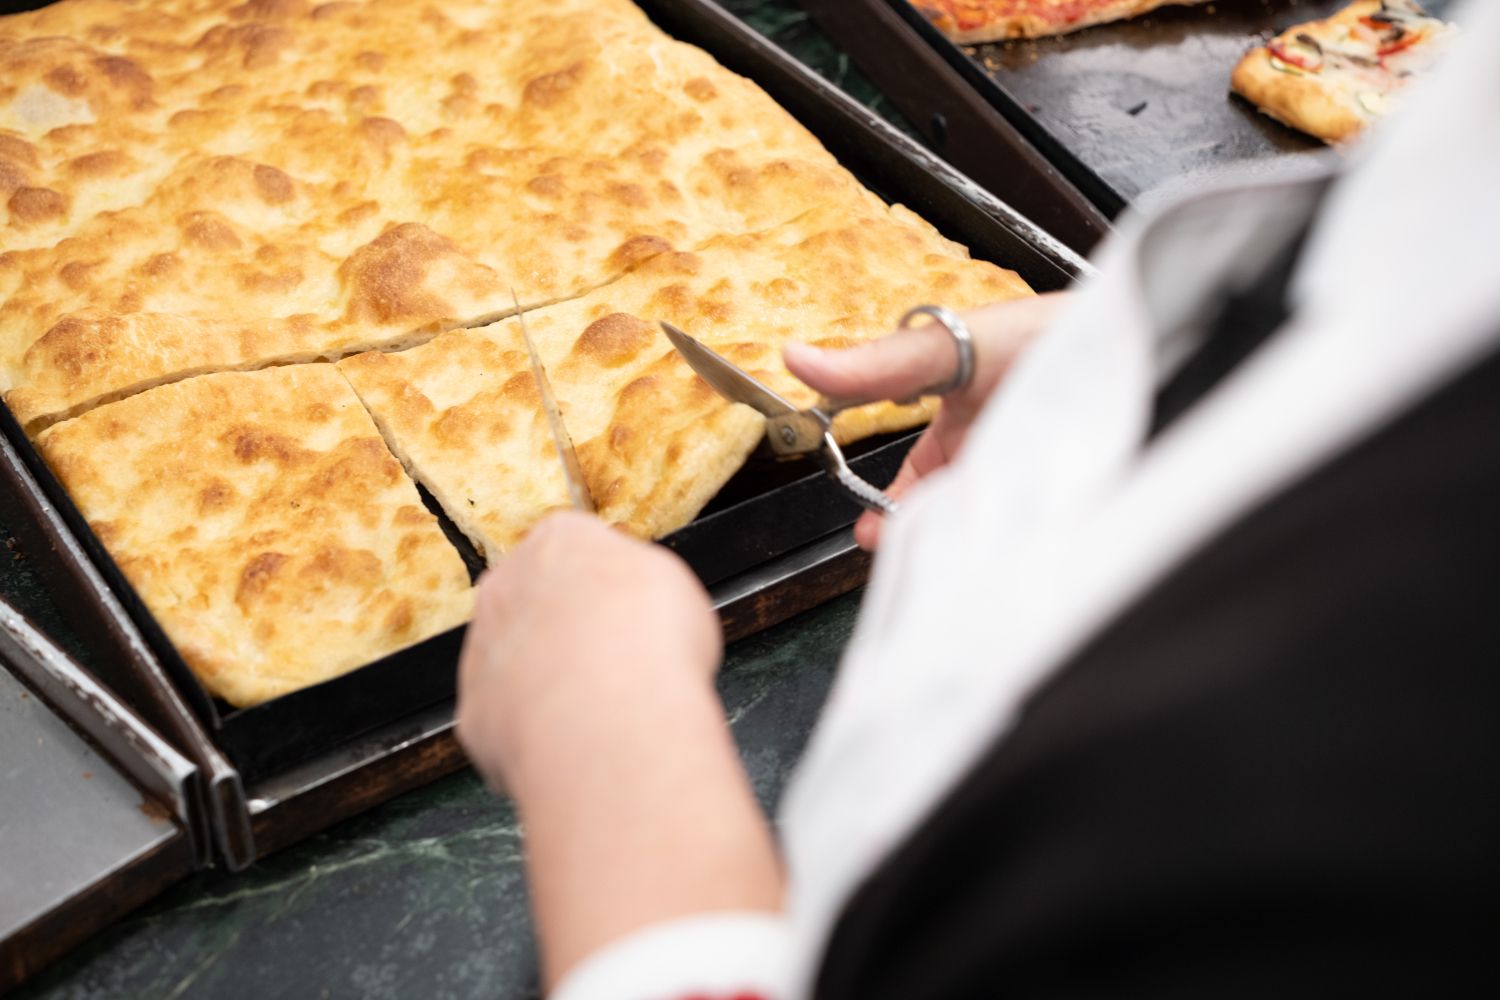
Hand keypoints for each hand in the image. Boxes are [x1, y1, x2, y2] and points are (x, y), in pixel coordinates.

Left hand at [456, 511, 720, 795]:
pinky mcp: (475, 707)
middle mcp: (507, 585)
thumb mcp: (673, 583)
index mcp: (560, 540)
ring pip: (513, 653)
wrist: (613, 725)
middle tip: (612, 653)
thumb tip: (636, 590)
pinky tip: (570, 732)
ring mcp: (483, 646)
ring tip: (596, 701)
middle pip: (533, 594)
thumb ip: (637, 576)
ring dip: (545, 672)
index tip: (627, 604)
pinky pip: (503, 709)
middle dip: (566, 621)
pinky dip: (532, 720)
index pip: (574, 543)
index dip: (605, 579)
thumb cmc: (650, 649)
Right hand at [784, 292, 1069, 548]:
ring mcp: (1033, 472)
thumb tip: (798, 360)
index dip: (891, 508)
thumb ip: (876, 366)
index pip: (916, 474)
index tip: (872, 534)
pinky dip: (1014, 548)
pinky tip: (999, 559)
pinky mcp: (1067, 495)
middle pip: (949, 508)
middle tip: (907, 558)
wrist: (1142, 337)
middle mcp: (996, 447)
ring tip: (945, 560)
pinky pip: (1033, 534)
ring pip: (988, 525)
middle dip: (924, 536)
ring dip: (964, 543)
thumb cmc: (1047, 332)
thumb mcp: (948, 348)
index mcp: (961, 413)